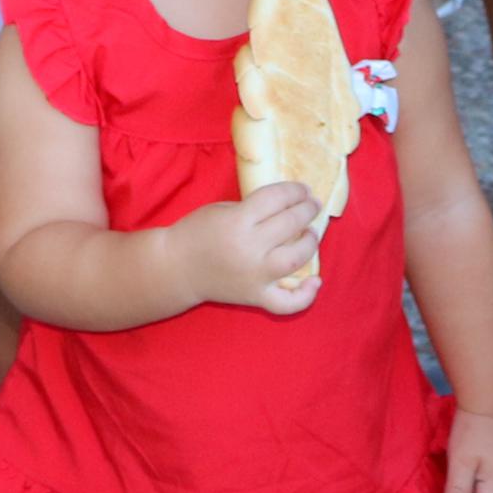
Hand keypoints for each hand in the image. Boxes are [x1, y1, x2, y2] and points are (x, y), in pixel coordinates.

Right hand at [179, 185, 325, 313]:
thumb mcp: (222, 209)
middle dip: (306, 209)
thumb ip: (253, 208)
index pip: (276, 199)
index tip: (303, 189)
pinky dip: (306, 295)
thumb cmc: (197, 233)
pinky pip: (287, 303)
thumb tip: (287, 205)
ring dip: (310, 243)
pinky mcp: (255, 297)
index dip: (294, 191)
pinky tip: (316, 281)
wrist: (176, 268)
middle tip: (312, 204)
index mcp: (237, 222)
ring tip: (312, 233)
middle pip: (290, 224)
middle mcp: (249, 249)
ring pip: (296, 259)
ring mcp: (255, 276)